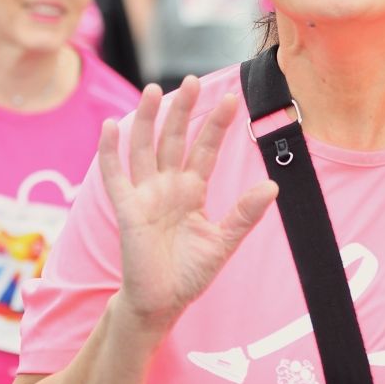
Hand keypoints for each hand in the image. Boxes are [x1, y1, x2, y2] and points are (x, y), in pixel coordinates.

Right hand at [100, 80, 277, 337]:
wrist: (162, 302)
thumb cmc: (190, 272)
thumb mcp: (223, 241)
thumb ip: (244, 213)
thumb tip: (273, 186)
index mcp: (192, 190)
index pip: (205, 149)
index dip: (215, 125)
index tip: (230, 99)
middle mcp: (168, 186)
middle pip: (174, 139)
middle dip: (183, 110)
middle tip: (192, 81)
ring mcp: (145, 195)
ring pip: (144, 148)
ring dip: (146, 119)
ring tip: (153, 91)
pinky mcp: (127, 210)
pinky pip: (115, 176)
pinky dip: (110, 152)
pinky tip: (112, 126)